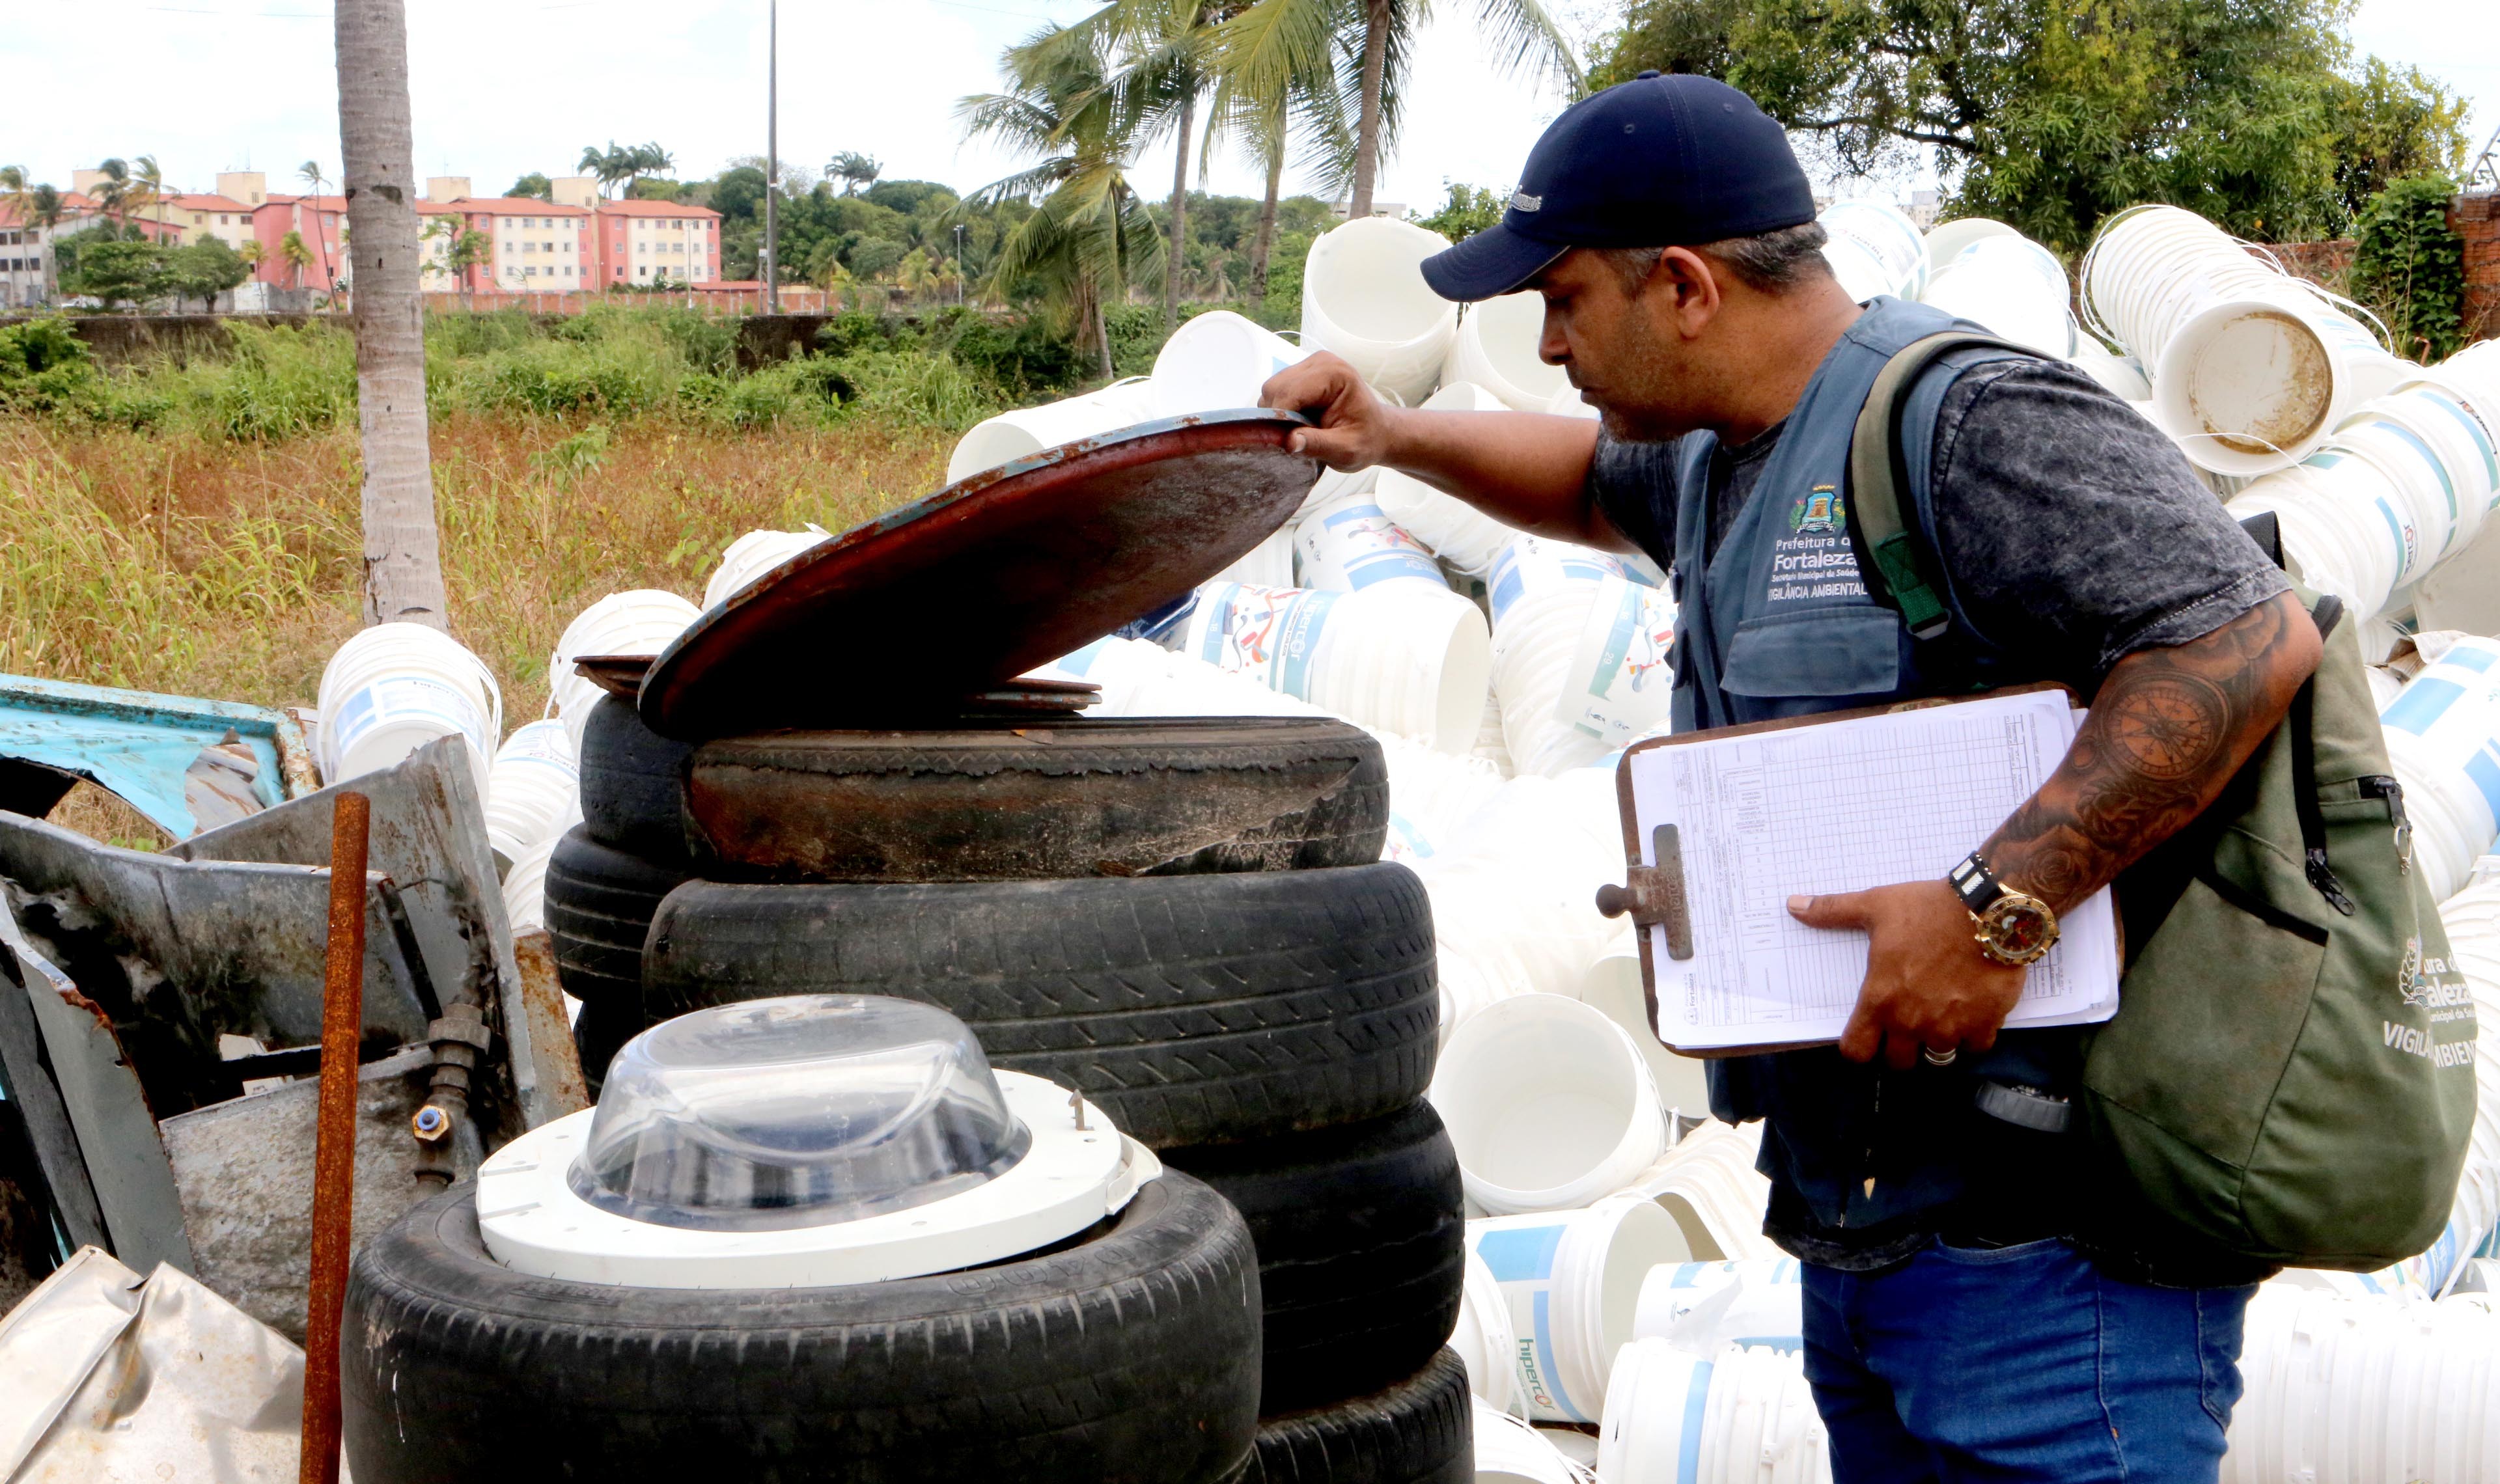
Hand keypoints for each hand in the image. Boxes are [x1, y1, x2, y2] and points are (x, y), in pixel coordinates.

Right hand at [1260, 351, 1398, 470]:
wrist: (1376, 432)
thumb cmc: (1366, 440)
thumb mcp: (1346, 451)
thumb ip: (1318, 445)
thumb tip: (1288, 442)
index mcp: (1335, 374)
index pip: (1290, 392)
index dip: (1279, 419)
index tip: (1282, 443)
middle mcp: (1320, 362)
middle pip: (1275, 388)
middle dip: (1278, 417)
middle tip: (1295, 439)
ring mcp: (1309, 365)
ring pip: (1271, 390)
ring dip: (1278, 414)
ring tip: (1301, 430)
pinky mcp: (1301, 373)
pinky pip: (1276, 392)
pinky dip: (1281, 410)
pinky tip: (1300, 422)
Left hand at [1786, 881, 2027, 1069]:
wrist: (1988, 910)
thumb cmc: (1928, 908)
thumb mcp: (1876, 905)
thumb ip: (1833, 911)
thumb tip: (1794, 906)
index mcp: (1881, 999)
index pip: (1857, 1051)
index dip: (1859, 1046)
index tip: (1867, 1034)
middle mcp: (1912, 1021)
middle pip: (1898, 1062)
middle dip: (1900, 1049)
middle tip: (1907, 1026)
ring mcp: (1949, 1027)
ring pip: (1938, 1055)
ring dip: (1937, 1040)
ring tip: (1940, 1015)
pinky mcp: (1984, 1023)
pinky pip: (1975, 1046)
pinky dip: (1973, 1034)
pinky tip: (1972, 1012)